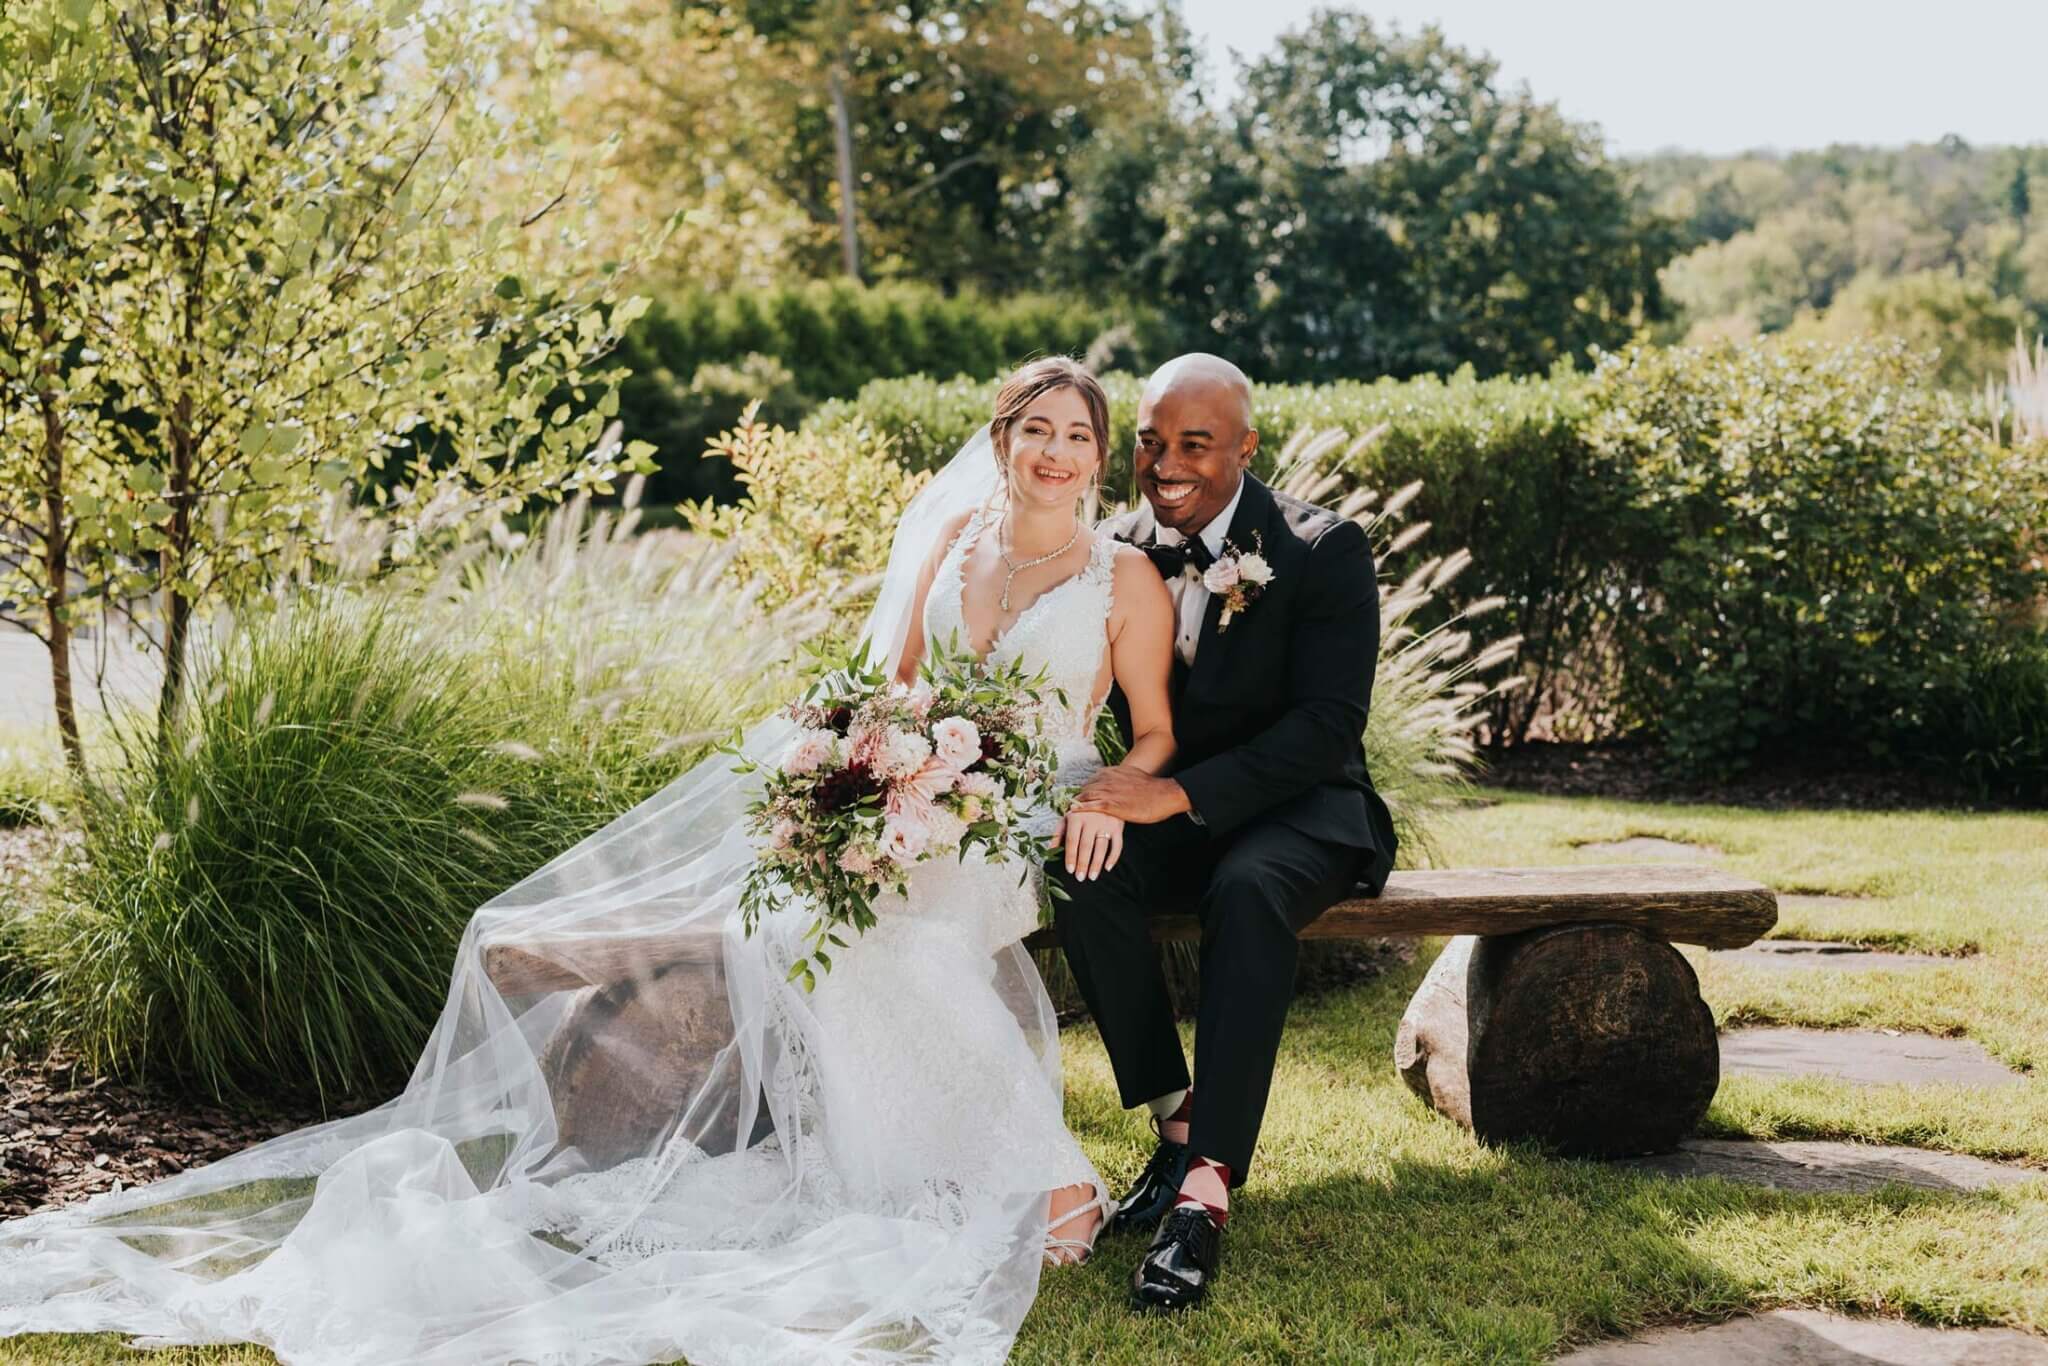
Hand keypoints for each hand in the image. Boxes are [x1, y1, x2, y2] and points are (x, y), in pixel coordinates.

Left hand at [1053, 809, 1124, 881]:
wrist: (1103, 794)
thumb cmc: (1081, 810)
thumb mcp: (1067, 817)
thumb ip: (1058, 833)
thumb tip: (1050, 851)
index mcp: (1076, 817)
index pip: (1072, 840)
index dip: (1071, 856)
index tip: (1070, 870)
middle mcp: (1091, 820)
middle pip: (1086, 846)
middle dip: (1083, 864)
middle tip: (1080, 878)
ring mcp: (1106, 823)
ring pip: (1101, 847)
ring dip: (1096, 864)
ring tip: (1092, 877)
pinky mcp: (1118, 826)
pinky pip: (1117, 844)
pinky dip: (1113, 857)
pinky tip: (1107, 868)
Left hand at [1070, 766, 1191, 825]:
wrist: (1164, 793)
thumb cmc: (1151, 789)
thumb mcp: (1132, 777)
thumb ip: (1120, 780)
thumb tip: (1116, 785)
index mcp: (1111, 773)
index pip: (1090, 782)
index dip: (1082, 793)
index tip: (1075, 802)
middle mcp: (1106, 780)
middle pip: (1083, 789)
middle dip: (1074, 800)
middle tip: (1066, 811)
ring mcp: (1108, 791)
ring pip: (1083, 798)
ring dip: (1074, 807)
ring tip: (1065, 816)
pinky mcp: (1112, 804)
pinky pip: (1089, 807)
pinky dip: (1079, 812)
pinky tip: (1071, 817)